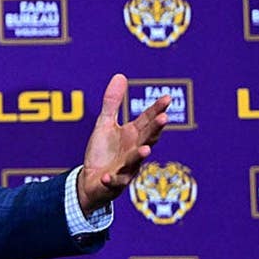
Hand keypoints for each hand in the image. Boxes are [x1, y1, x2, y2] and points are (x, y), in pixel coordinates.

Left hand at [77, 73, 169, 215]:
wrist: (91, 181)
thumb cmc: (103, 152)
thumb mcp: (105, 124)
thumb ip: (112, 103)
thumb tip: (120, 75)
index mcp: (133, 135)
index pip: (148, 120)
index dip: (157, 109)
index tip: (167, 97)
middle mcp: (134, 150)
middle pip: (147, 138)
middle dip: (155, 129)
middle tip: (164, 118)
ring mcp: (126, 168)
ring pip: (134, 161)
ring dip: (140, 155)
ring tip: (145, 149)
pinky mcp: (113, 183)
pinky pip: (113, 182)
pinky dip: (111, 179)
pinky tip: (106, 176)